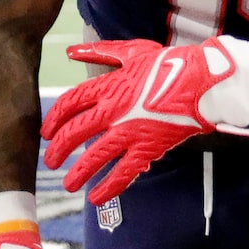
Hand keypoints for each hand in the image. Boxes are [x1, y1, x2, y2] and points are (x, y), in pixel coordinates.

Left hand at [42, 35, 248, 209]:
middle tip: (51, 161)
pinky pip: (124, 172)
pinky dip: (109, 186)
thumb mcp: (132, 52)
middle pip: (76, 132)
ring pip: (96, 156)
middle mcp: (114, 111)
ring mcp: (130, 132)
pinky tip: (96, 197)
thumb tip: (71, 51)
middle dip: (59, 149)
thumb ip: (100, 52)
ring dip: (79, 172)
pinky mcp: (148, 148)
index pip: (71, 104)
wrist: (202, 82)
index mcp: (109, 86)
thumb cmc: (169, 63)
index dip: (54, 119)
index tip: (46, 132)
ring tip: (68, 184)